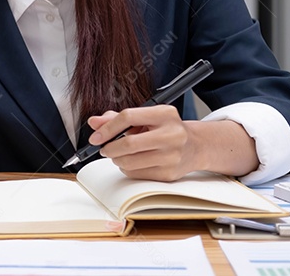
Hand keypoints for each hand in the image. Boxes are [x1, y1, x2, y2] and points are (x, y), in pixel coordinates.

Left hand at [86, 105, 200, 181]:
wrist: (195, 146)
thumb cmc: (166, 129)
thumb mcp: (145, 117)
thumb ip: (117, 118)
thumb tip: (93, 122)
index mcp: (165, 114)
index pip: (128, 117)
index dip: (107, 128)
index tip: (96, 137)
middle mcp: (172, 134)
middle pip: (128, 143)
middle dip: (110, 148)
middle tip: (105, 149)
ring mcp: (172, 156)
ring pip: (130, 162)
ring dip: (117, 160)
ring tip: (119, 155)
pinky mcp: (169, 174)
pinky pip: (137, 174)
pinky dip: (127, 169)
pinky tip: (133, 163)